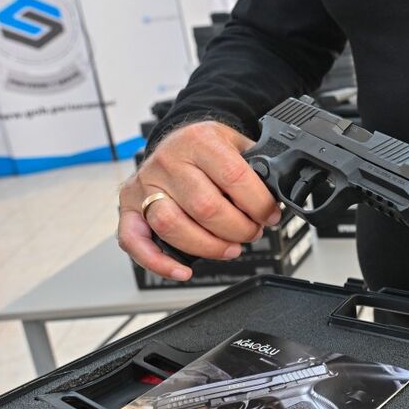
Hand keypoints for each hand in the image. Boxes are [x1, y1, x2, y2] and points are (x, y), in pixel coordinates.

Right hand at [118, 121, 280, 280]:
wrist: (179, 138)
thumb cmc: (209, 147)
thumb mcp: (238, 143)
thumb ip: (258, 168)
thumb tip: (279, 197)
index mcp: (199, 141)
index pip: (234, 177)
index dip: (258, 204)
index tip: (270, 215)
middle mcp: (168, 161)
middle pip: (205, 207)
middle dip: (238, 229)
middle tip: (251, 232)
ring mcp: (145, 184)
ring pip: (173, 226)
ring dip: (208, 247)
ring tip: (230, 248)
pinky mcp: (129, 206)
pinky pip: (134, 240)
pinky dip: (158, 262)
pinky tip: (183, 270)